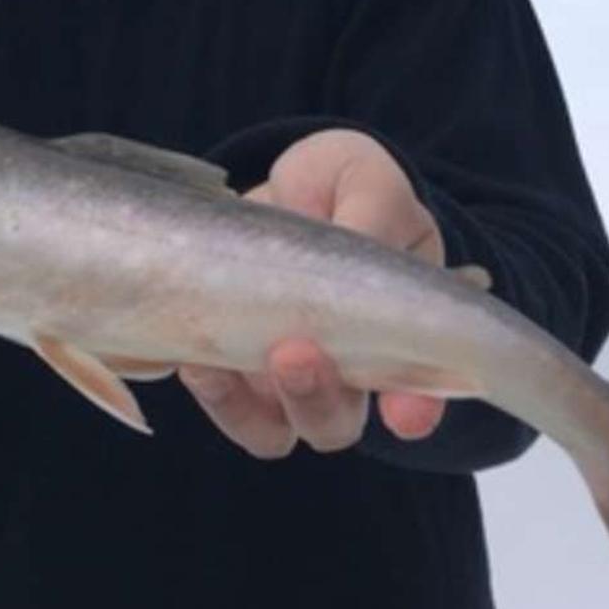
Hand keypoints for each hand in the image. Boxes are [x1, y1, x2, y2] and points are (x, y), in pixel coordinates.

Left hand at [179, 129, 449, 458]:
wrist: (274, 187)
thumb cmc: (341, 186)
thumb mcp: (365, 179)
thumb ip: (372, 213)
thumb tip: (358, 243)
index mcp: (401, 335)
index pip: (417, 396)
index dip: (416, 412)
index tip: (406, 413)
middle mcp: (343, 373)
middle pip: (335, 424)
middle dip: (317, 401)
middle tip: (296, 352)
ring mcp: (281, 380)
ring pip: (272, 429)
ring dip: (245, 407)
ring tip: (217, 363)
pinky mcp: (229, 369)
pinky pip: (219, 404)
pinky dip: (206, 390)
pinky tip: (191, 357)